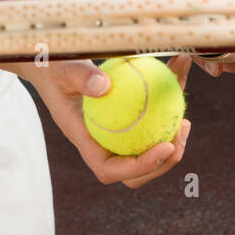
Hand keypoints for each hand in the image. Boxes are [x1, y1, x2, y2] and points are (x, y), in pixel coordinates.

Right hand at [26, 58, 190, 190]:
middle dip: (164, 162)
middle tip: (181, 131)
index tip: (165, 147)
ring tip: (185, 121)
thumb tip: (104, 86)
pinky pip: (149, 120)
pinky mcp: (124, 119)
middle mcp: (100, 142)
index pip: (110, 169)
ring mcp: (114, 133)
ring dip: (170, 140)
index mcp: (83, 139)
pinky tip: (179, 76)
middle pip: (135, 171)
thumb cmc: (51, 67)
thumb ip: (80, 76)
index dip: (140, 167)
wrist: (49, 63)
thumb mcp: (61, 68)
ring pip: (146, 149)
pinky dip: (166, 105)